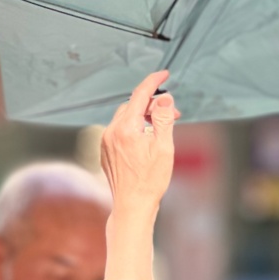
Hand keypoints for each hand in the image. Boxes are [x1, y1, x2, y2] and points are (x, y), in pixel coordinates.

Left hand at [101, 70, 178, 212]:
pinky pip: (120, 130)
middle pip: (133, 105)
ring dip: (144, 116)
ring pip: (126, 117)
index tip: (164, 74)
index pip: (140, 95)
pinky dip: (134, 127)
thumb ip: (163, 119)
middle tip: (173, 113)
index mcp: (126, 129)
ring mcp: (106, 141)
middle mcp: (111, 132)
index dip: (153, 81)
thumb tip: (164, 98)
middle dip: (153, 104)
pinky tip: (147, 138)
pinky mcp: (105, 150)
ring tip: (162, 127)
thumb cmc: (150, 181)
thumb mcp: (164, 147)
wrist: (132, 205)